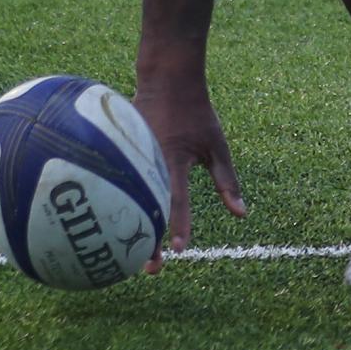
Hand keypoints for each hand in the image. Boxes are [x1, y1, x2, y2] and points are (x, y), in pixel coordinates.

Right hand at [131, 69, 245, 271]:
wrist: (166, 79)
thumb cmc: (197, 114)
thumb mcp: (217, 145)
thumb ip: (227, 181)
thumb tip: (241, 215)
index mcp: (176, 157)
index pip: (178, 196)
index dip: (180, 223)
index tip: (181, 249)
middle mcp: (151, 160)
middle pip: (148, 205)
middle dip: (149, 240)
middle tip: (151, 270)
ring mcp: (131, 156)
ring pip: (127, 198)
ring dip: (128, 229)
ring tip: (127, 259)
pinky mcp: (118, 153)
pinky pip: (114, 184)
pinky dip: (113, 205)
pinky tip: (109, 228)